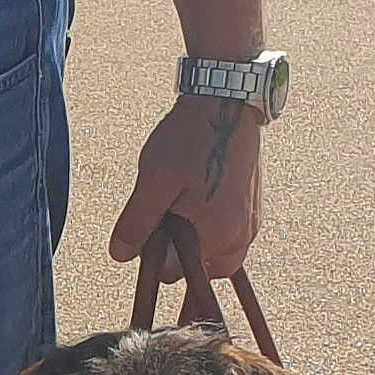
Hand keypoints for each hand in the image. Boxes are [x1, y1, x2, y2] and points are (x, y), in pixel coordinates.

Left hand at [110, 95, 261, 281]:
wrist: (227, 101)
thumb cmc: (192, 139)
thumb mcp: (154, 182)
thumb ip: (137, 223)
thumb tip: (120, 255)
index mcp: (216, 238)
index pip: (176, 273)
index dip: (156, 252)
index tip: (150, 223)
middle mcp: (241, 236)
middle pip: (201, 268)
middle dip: (181, 250)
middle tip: (168, 212)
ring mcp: (251, 222)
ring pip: (217, 250)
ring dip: (198, 236)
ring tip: (183, 199)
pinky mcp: (254, 206)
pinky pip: (230, 231)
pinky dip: (212, 222)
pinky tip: (199, 192)